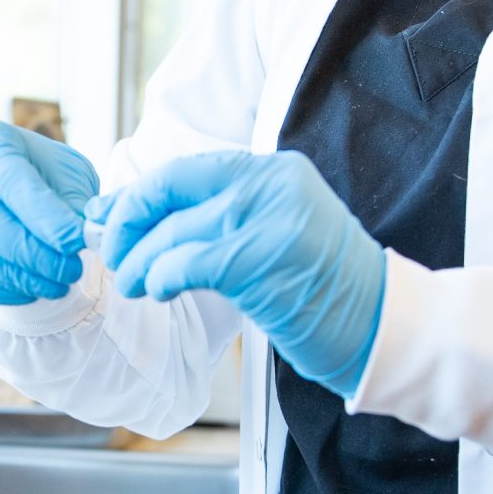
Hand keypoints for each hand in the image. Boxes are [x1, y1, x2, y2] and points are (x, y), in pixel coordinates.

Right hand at [0, 118, 99, 304]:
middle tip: (71, 268)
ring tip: (58, 283)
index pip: (7, 178)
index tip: (75, 240)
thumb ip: (73, 202)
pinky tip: (31, 290)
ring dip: (15, 275)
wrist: (15, 188)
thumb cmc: (43, 175)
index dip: (41, 213)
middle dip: (29, 250)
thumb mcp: (67, 173)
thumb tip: (83, 237)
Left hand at [88, 151, 385, 396]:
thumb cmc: (324, 289)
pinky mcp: (259, 259)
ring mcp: (266, 218)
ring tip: (132, 283)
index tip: (111, 217)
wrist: (381, 324)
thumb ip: (222, 217)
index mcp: (274, 170)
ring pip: (173, 230)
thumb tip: (150, 219)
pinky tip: (157, 291)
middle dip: (129, 222)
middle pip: (171, 188)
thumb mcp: (277, 231)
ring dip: (139, 261)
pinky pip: (187, 262)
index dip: (141, 194)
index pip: (188, 170)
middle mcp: (270, 183)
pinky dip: (161, 276)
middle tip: (115, 255)